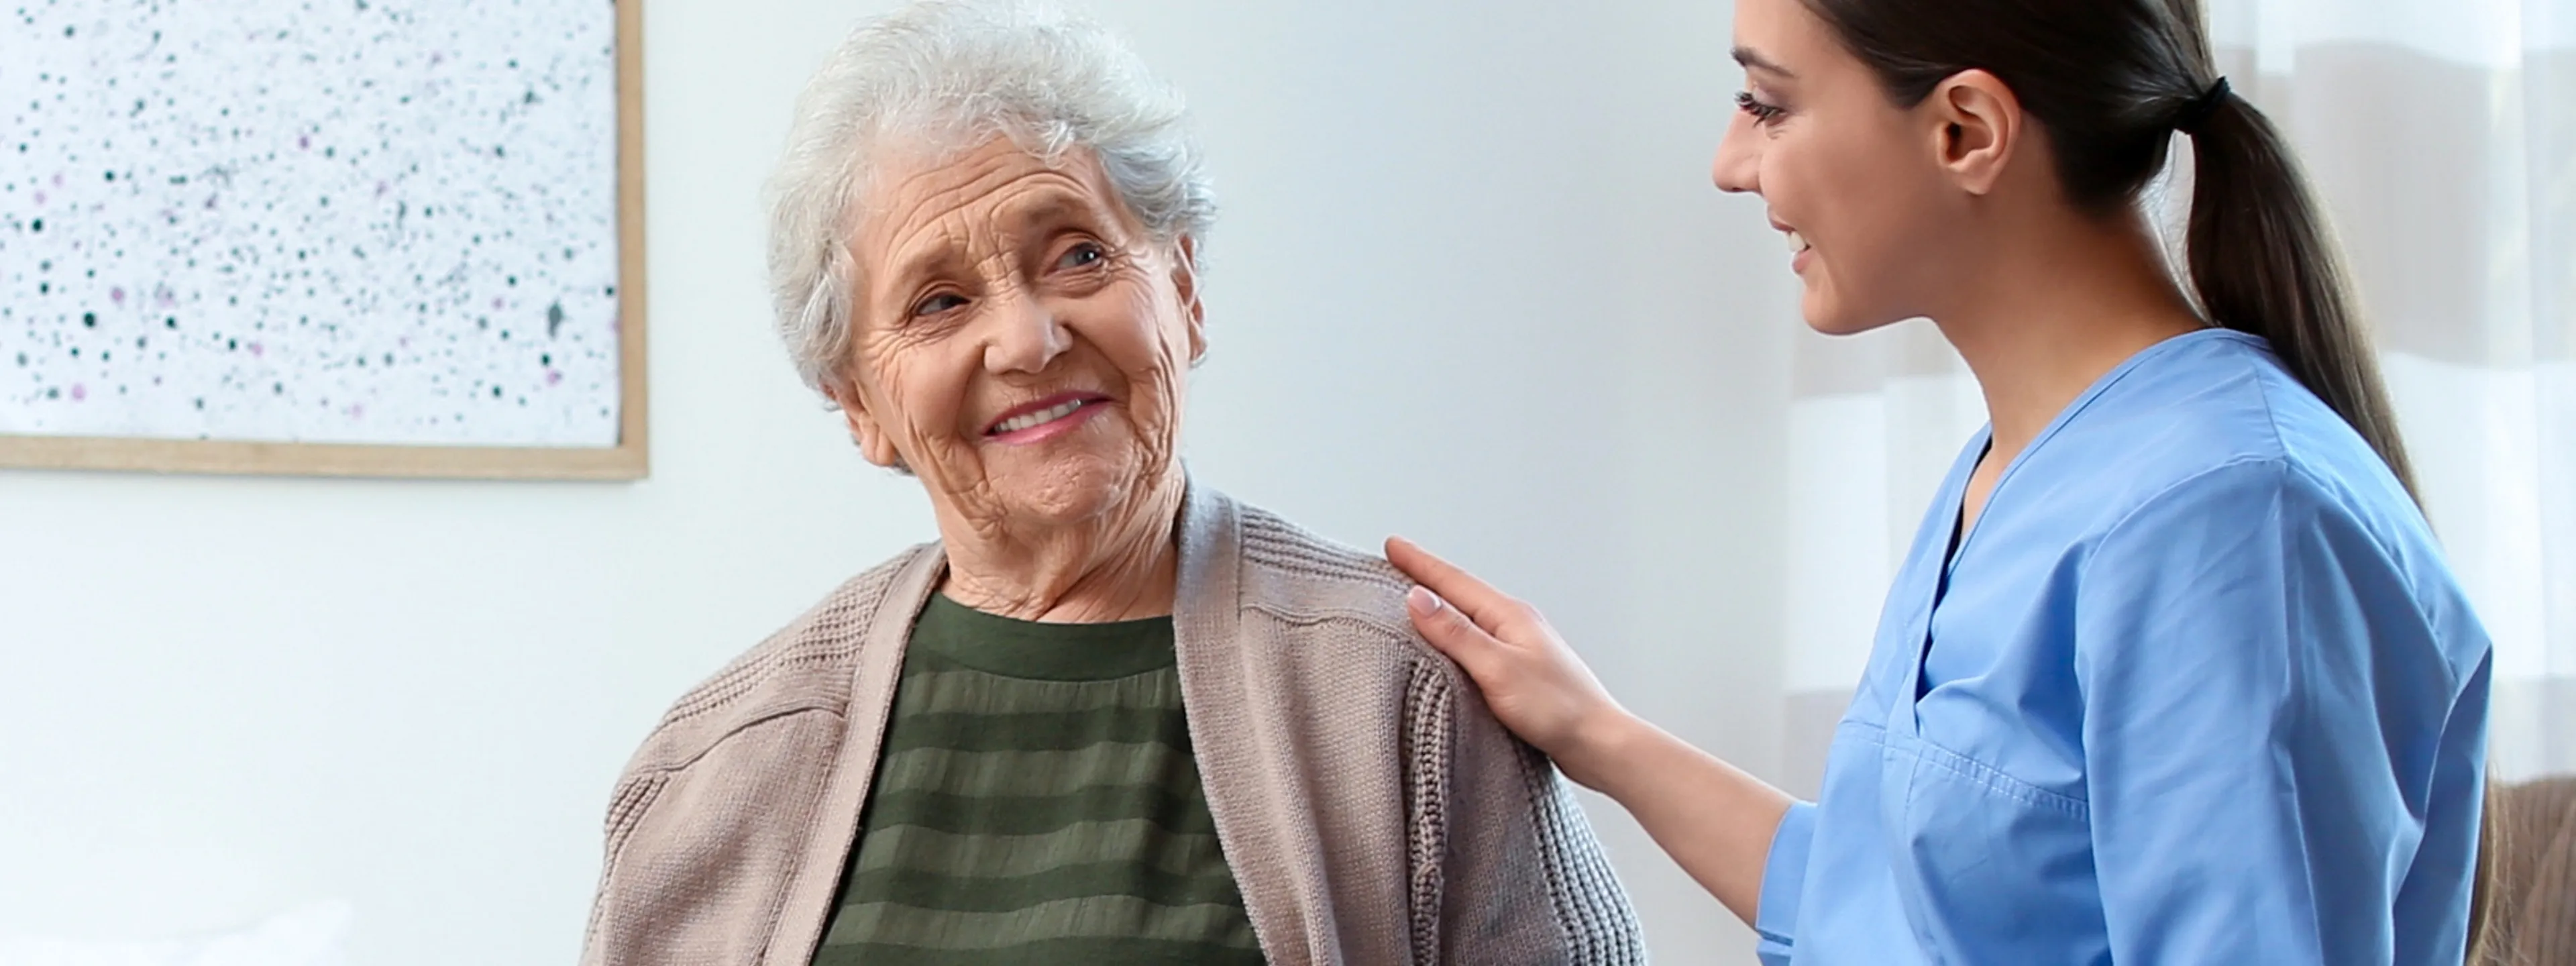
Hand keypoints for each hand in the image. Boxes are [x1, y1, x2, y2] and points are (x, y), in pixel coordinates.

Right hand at [1385, 536, 1631, 788]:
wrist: (1598, 744)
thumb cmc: (1557, 709)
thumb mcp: (1497, 668)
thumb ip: (1456, 633)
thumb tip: (1418, 598)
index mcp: (1509, 616)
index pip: (1454, 581)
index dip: (1419, 563)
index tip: (1392, 545)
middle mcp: (1515, 625)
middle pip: (1461, 594)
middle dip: (1426, 578)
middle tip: (1395, 563)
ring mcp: (1519, 648)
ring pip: (1469, 619)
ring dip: (1440, 608)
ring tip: (1413, 600)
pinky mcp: (1520, 673)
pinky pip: (1477, 644)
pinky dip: (1454, 637)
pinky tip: (1447, 647)